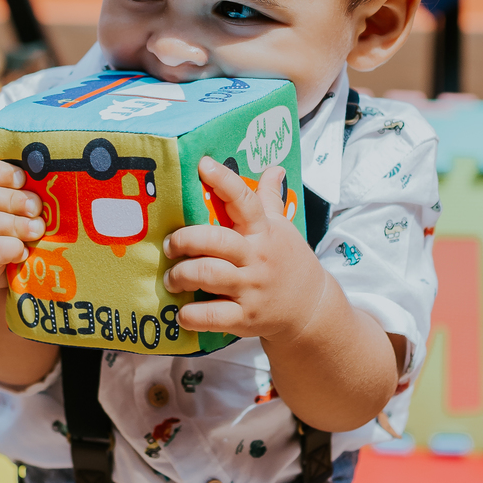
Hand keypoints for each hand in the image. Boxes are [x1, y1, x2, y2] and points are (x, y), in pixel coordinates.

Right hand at [0, 156, 44, 289]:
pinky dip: (8, 249)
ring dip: (14, 225)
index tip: (22, 179)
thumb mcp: (11, 188)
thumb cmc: (13, 215)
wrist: (6, 262)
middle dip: (11, 200)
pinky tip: (24, 250)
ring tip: (37, 229)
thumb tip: (3, 115)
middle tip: (36, 208)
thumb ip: (9, 160)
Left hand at [163, 158, 325, 339]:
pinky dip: (191, 315)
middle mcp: (257, 258)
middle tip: (171, 245)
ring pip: (208, 275)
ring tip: (172, 277)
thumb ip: (271, 200)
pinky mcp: (245, 318)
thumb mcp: (284, 230)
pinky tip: (182, 311)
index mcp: (264, 232)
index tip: (203, 165)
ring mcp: (251, 289)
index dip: (224, 181)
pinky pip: (212, 316)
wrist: (311, 309)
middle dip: (185, 240)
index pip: (245, 201)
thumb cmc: (289, 263)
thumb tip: (274, 168)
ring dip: (182, 274)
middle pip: (216, 240)